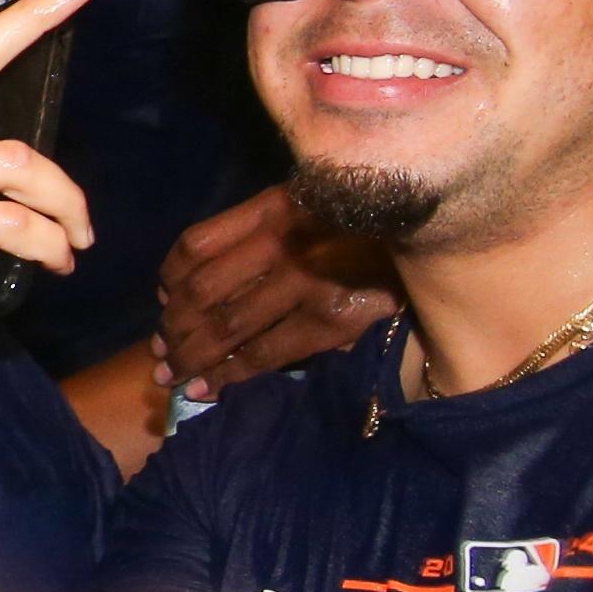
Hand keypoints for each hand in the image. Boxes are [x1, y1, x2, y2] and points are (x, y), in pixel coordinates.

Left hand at [150, 185, 401, 402]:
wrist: (434, 232)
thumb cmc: (365, 220)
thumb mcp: (310, 202)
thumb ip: (258, 228)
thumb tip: (188, 279)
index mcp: (271, 207)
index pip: (195, 246)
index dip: (168, 279)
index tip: (160, 301)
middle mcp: (282, 240)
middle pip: (201, 291)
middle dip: (172, 327)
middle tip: (158, 353)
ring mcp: (305, 280)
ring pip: (225, 326)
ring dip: (190, 356)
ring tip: (171, 377)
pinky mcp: (330, 318)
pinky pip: (264, 353)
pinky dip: (227, 375)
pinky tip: (206, 389)